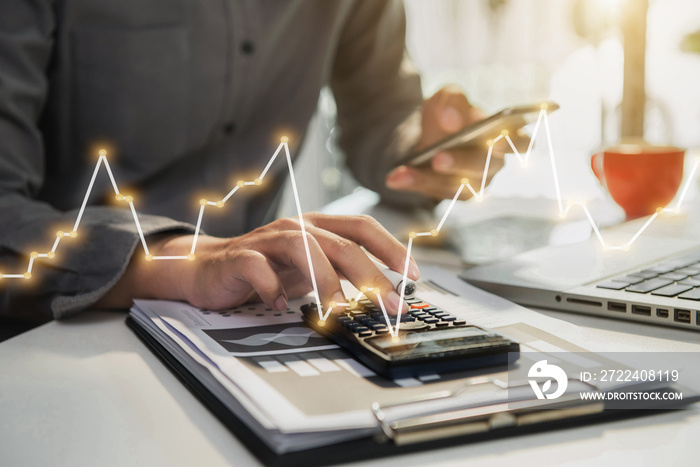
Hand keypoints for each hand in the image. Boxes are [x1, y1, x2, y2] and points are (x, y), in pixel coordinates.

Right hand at [98, 213, 419, 313]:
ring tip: (338, 310)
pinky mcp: (240, 257)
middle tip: (389, 304)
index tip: (413, 273)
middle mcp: (296, 227)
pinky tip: (279, 304)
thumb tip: (384, 293)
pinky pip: (258, 267)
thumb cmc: (265, 268)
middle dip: (371, 275)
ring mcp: (268, 240)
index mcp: (317, 227)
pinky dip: (272, 286)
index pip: (362, 227)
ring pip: (305, 249)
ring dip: (326, 281)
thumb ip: (340, 273)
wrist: (207, 269)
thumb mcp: (309, 269)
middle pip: (341, 243)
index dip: (390, 247)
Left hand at [386, 85, 528, 199]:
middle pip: (484, 167)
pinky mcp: (452, 194)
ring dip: (429, 178)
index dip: (513, 142)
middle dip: (461, 162)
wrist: (423, 135)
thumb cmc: (447, 115)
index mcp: (503, 135)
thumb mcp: (447, 98)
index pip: (521, 142)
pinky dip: (413, 183)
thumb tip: (452, 119)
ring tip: (404, 171)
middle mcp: (494, 163)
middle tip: (440, 157)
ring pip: (456, 186)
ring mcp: (474, 183)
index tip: (496, 139)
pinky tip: (395, 177)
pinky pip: (434, 192)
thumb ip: (453, 101)